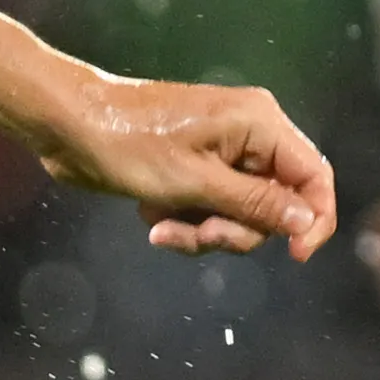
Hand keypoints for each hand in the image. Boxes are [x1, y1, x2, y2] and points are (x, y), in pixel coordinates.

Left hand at [31, 73, 338, 259]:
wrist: (65, 126)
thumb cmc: (126, 144)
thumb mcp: (194, 182)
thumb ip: (255, 204)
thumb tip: (307, 221)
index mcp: (259, 124)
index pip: (314, 175)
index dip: (314, 218)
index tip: (295, 256)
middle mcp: (248, 135)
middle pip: (276, 204)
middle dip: (235, 229)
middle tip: (197, 235)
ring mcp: (220, 154)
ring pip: (238, 215)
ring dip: (201, 230)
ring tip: (160, 225)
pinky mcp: (193, 171)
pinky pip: (207, 211)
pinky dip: (182, 220)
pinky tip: (148, 212)